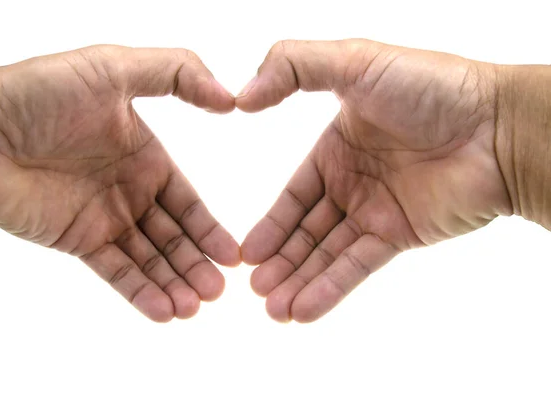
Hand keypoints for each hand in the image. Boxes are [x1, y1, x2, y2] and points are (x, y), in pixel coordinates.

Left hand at [0, 45, 239, 321]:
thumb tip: (230, 99)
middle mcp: (130, 191)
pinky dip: (140, 292)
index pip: (187, 201)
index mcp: (146, 157)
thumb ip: (176, 73)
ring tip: (196, 308)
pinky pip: (116, 271)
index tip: (232, 256)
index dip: (209, 229)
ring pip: (148, 259)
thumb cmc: (40, 93)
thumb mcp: (114, 67)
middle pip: (173, 236)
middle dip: (197, 264)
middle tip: (219, 292)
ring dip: (174, 284)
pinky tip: (164, 311)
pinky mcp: (78, 240)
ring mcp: (104, 218)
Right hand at [237, 40, 510, 321]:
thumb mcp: (353, 60)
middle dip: (280, 261)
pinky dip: (330, 288)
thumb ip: (293, 66)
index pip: (294, 195)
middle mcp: (354, 183)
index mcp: (337, 148)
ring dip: (299, 282)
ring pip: (328, 254)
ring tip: (272, 310)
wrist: (495, 125)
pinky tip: (303, 311)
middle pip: (307, 231)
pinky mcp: (401, 234)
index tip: (245, 254)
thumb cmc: (429, 87)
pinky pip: (357, 265)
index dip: (270, 225)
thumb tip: (242, 98)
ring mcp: (377, 211)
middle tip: (253, 290)